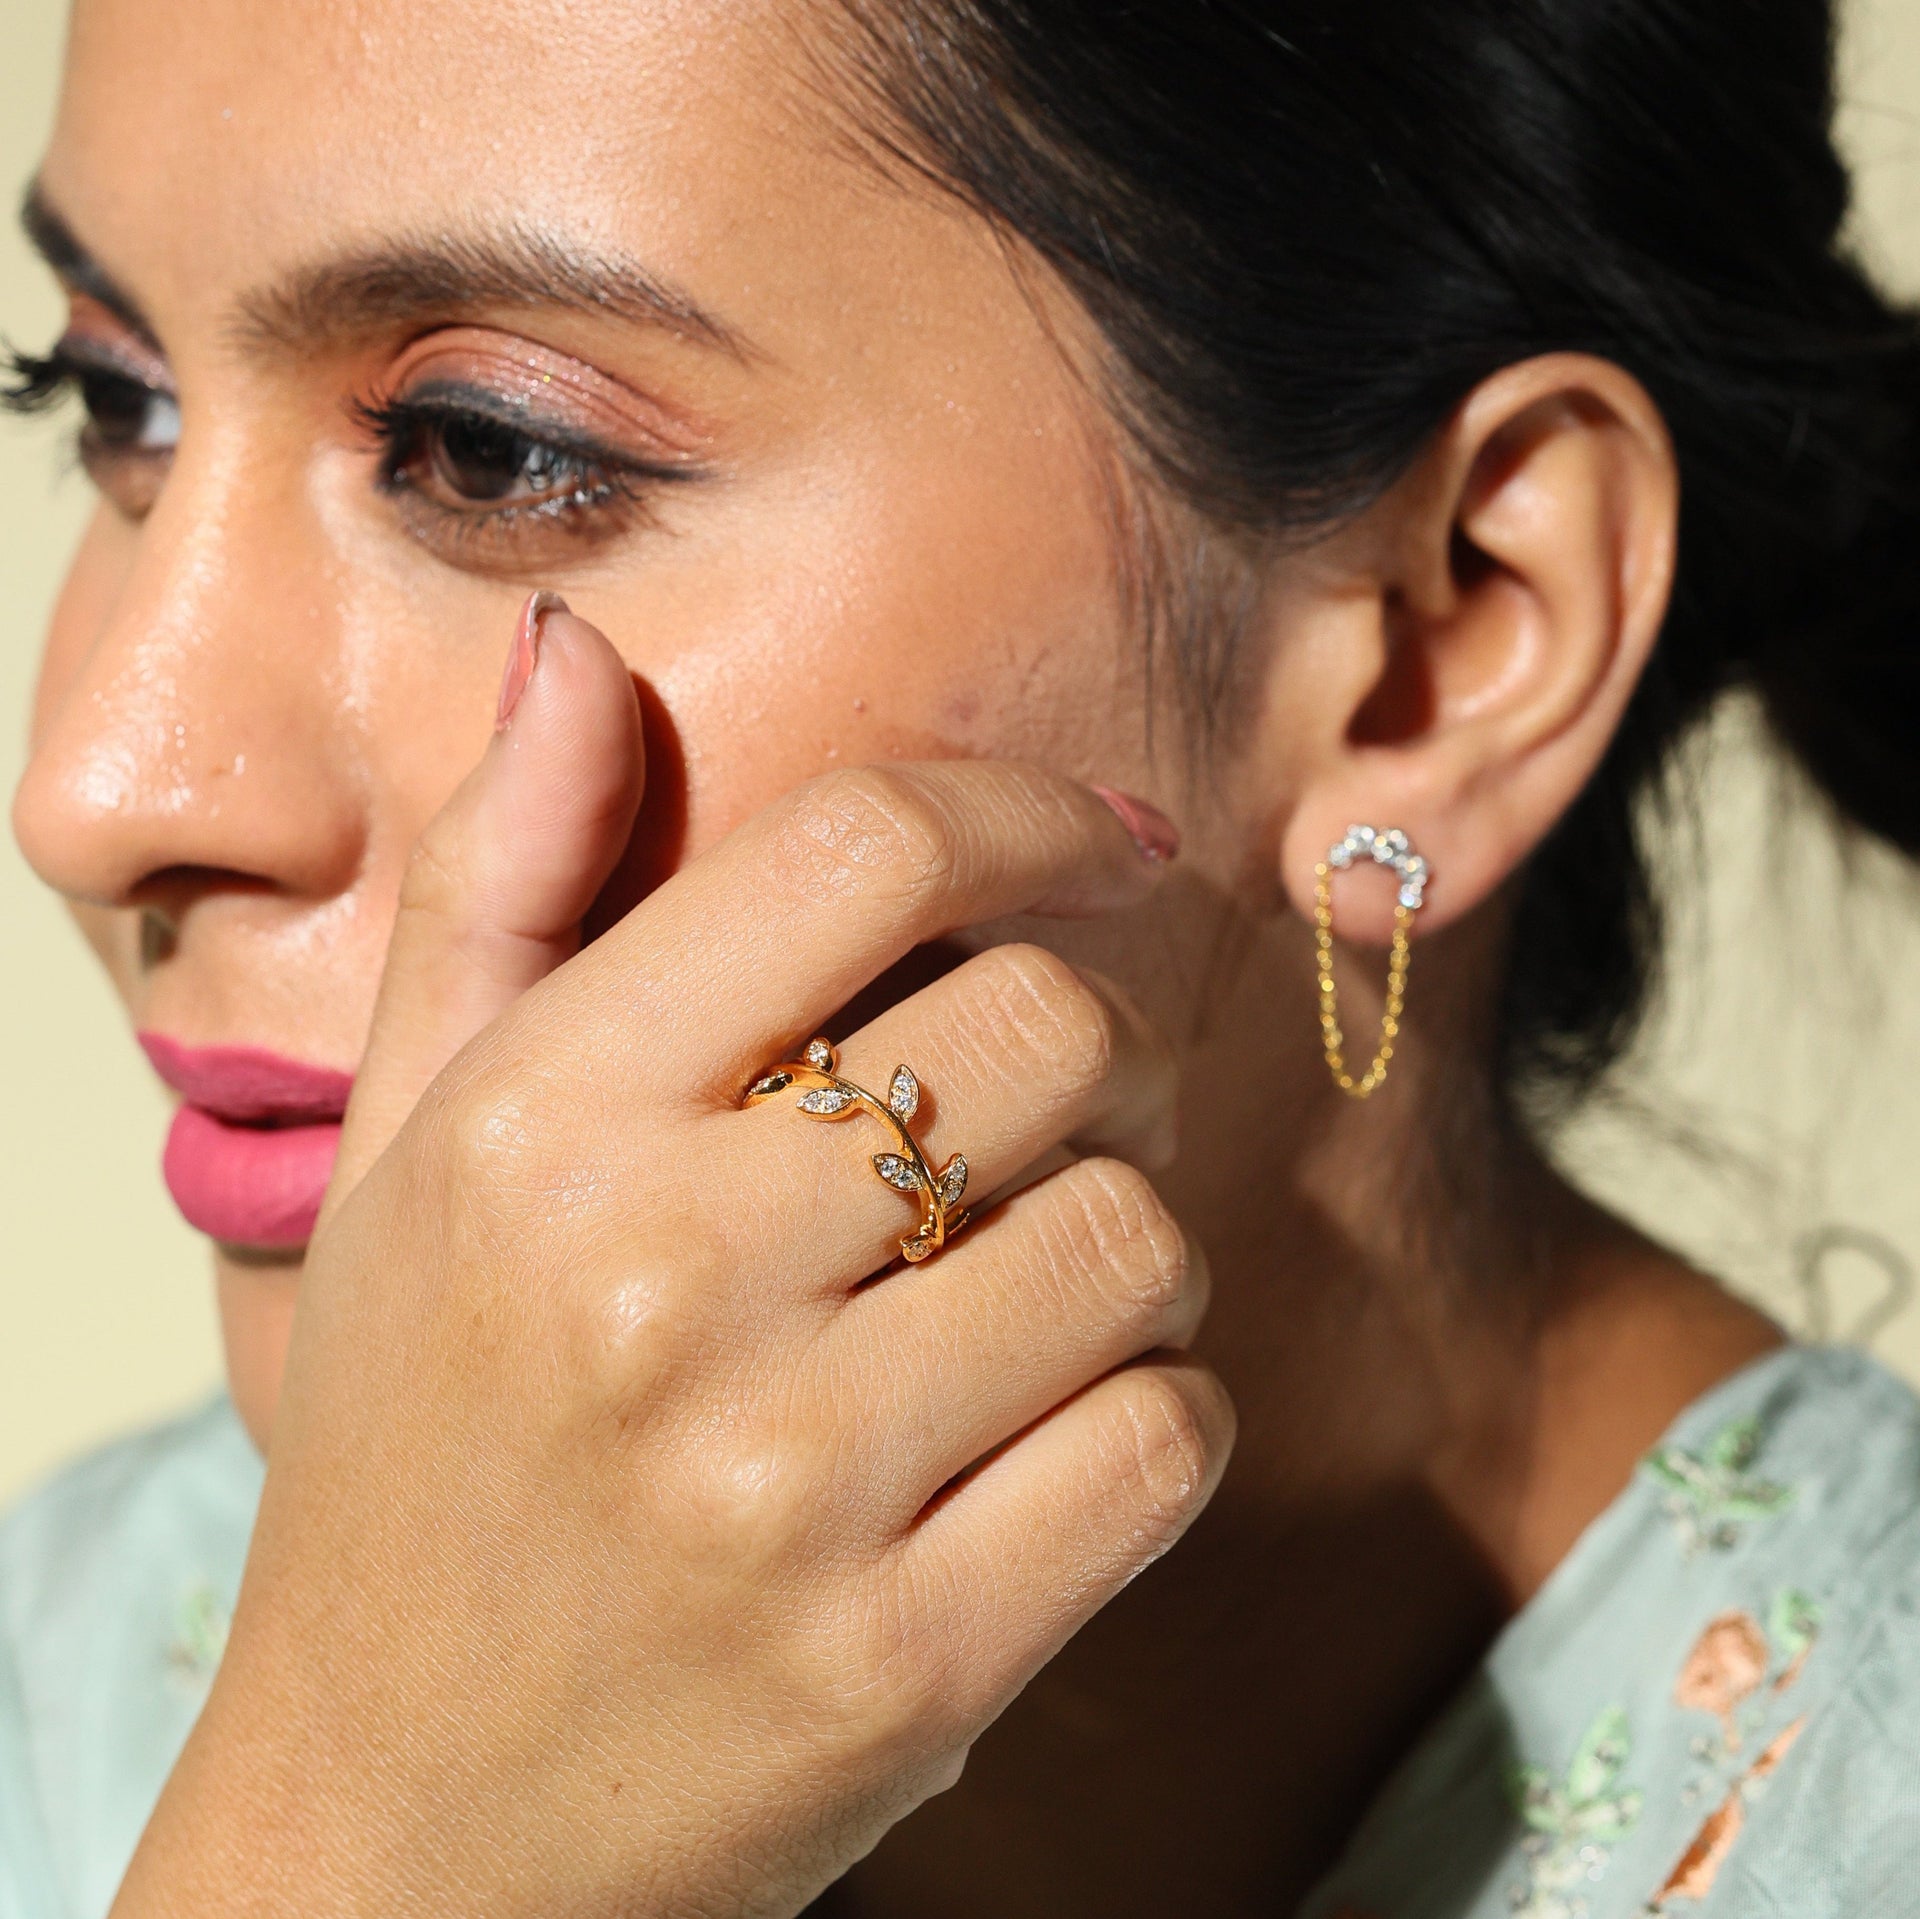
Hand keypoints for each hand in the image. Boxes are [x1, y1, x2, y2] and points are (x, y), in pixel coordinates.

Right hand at [115, 605, 1232, 1917]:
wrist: (403, 1833)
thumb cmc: (423, 1451)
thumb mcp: (414, 1155)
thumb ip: (501, 885)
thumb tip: (585, 648)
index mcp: (534, 1127)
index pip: (863, 849)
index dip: (1029, 810)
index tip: (1097, 846)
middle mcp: (655, 1286)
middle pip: (1051, 1026)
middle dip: (1106, 1040)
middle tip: (1073, 1099)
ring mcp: (786, 1489)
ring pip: (1136, 1237)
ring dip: (1129, 1242)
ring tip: (1035, 1287)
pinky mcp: (906, 1666)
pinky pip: (1168, 1439)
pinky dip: (1156, 1418)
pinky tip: (1054, 1438)